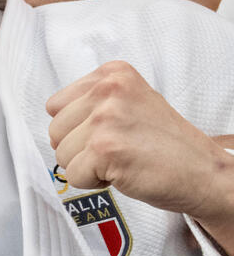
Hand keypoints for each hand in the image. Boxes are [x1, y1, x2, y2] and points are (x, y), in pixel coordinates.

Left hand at [46, 61, 233, 225]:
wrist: (202, 171)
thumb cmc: (163, 143)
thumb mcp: (129, 102)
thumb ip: (92, 102)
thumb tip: (53, 120)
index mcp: (112, 73)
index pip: (55, 105)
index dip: (75, 128)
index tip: (108, 133)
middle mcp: (108, 89)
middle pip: (54, 131)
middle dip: (78, 149)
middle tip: (116, 150)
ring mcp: (106, 118)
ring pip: (60, 154)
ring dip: (86, 166)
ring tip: (120, 159)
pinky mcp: (105, 149)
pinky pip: (73, 176)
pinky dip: (93, 182)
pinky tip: (122, 172)